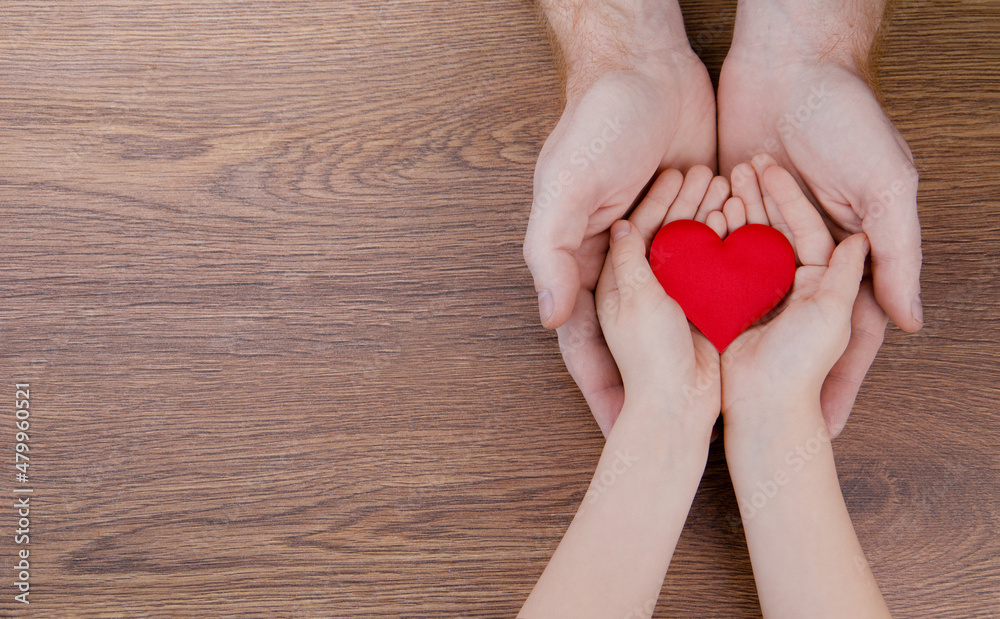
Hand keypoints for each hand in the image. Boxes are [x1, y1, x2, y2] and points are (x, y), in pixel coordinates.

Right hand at [524, 2, 716, 433]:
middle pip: (635, 341)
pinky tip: (750, 336)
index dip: (601, 390)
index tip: (618, 435)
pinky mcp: (700, 223)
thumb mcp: (565, 187)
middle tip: (673, 434)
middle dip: (652, 386)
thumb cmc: (595, 122)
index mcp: (584, 262)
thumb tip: (553, 320)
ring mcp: (663, 246)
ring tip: (717, 396)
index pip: (589, 343)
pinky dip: (727, 302)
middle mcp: (622, 264)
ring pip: (679, 312)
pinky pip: (714, 272)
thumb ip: (552, 253)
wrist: (648, 65)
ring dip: (695, 347)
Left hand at [718, 4, 920, 434]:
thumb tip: (908, 323)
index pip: (846, 334)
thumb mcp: (885, 186)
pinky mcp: (725, 211)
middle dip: (771, 371)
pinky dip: (700, 284)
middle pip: (786, 325)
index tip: (826, 430)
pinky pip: (711, 256)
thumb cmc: (850, 118)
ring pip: (744, 294)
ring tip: (708, 378)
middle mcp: (801, 250)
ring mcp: (761, 232)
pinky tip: (681, 323)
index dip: (839, 382)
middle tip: (752, 419)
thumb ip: (896, 253)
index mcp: (848, 252)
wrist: (791, 61)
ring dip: (729, 331)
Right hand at [718, 156, 869, 426]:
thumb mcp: (833, 314)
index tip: (770, 167)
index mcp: (821, 283)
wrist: (764, 408)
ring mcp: (757, 294)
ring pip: (747, 242)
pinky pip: (722, 265)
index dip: (789, 197)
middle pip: (774, 230)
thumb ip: (847, 275)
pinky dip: (715, 240)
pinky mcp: (728, 306)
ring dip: (737, 212)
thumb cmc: (803, 365)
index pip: (807, 228)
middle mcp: (790, 285)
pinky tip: (705, 216)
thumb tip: (861, 236)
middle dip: (760, 197)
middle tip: (741, 166)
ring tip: (722, 181)